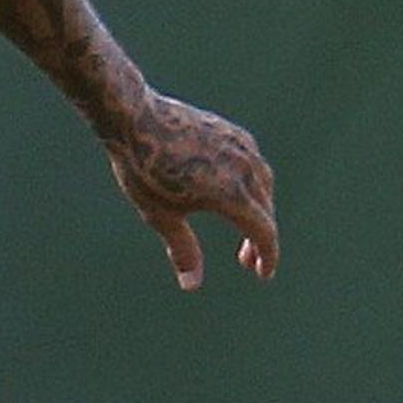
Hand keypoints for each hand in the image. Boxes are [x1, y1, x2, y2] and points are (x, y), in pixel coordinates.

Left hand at [102, 91, 279, 289]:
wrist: (134, 118)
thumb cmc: (144, 169)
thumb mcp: (161, 216)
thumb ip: (183, 250)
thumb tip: (192, 284)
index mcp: (230, 194)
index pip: (264, 232)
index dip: (267, 257)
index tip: (262, 274)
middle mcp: (244, 169)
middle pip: (265, 211)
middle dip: (259, 238)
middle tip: (244, 260)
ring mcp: (241, 147)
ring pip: (264, 185)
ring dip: (259, 210)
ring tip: (243, 226)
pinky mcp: (233, 133)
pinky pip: (255, 164)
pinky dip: (253, 185)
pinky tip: (235, 191)